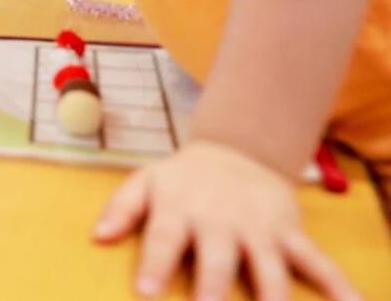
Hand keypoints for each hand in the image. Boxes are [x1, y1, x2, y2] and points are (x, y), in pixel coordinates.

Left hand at [93, 140, 359, 300]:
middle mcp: (220, 220)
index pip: (164, 239)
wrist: (237, 149)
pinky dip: (338, 285)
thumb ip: (122, 208)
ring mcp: (259, 228)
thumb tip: (97, 237)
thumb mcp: (146, 181)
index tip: (146, 293)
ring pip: (270, 268)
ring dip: (274, 298)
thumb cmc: (183, 178)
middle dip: (214, 290)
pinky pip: (316, 261)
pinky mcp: (289, 232)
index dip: (155, 266)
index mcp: (180, 209)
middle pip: (218, 259)